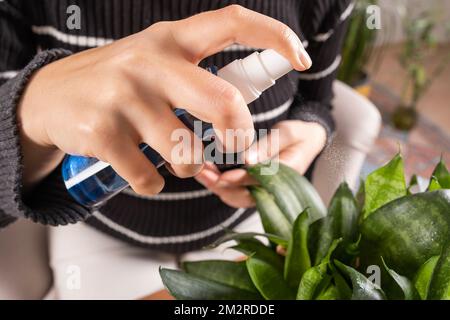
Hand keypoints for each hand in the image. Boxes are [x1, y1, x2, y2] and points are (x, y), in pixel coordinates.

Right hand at [18, 5, 311, 193]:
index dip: (273, 35)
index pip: (231, 22)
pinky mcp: (102, 133)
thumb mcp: (155, 63)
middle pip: (224, 102)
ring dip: (189, 165)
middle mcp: (150, 62)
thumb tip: (241, 112)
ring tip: (174, 157)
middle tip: (234, 146)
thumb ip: (195, 77)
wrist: (49, 97)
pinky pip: (150, 178)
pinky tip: (142, 171)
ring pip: (187, 151)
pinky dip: (153, 184)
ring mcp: (124, 97)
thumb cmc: (117, 83)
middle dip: (238, 134)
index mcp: (170, 39)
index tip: (301, 57)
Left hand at [195, 120, 326, 207]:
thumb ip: (269, 146)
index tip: (220, 176)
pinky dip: (218, 183)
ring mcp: (262, 190)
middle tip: (201, 172)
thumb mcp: (288, 133)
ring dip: (215, 186)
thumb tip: (247, 160)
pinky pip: (234, 191)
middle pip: (243, 197)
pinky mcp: (253, 187)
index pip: (259, 182)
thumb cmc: (298, 135)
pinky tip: (205, 171)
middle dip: (220, 186)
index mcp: (286, 175)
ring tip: (199, 170)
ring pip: (235, 197)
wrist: (306, 142)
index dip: (238, 180)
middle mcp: (273, 188)